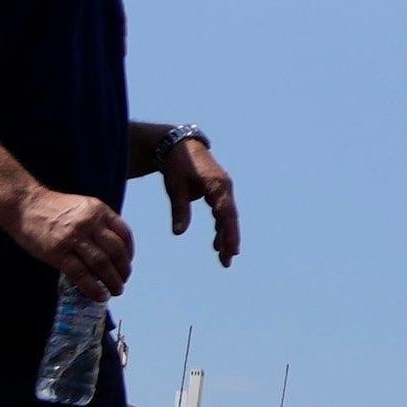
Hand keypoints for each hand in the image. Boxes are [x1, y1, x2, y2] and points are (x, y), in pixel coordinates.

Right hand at [12, 185, 135, 295]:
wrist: (25, 204)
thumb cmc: (53, 207)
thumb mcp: (83, 207)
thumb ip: (98, 223)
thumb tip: (110, 248)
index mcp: (98, 210)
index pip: (124, 234)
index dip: (129, 252)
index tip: (127, 263)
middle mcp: (89, 223)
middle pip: (116, 251)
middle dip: (123, 270)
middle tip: (123, 281)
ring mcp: (73, 238)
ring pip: (101, 264)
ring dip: (112, 281)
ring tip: (116, 291)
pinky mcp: (57, 253)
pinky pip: (81, 274)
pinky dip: (93, 287)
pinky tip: (99, 295)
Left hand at [164, 131, 243, 267]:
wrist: (180, 145)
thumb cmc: (178, 165)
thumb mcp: (175, 187)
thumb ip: (179, 209)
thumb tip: (179, 233)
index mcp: (217, 185)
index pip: (226, 213)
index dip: (230, 233)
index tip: (232, 250)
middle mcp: (225, 187)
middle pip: (230, 218)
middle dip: (230, 240)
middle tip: (227, 262)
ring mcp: (223, 189)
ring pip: (227, 217)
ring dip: (226, 237)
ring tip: (223, 259)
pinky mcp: (218, 191)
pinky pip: (222, 212)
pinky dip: (220, 228)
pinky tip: (216, 244)